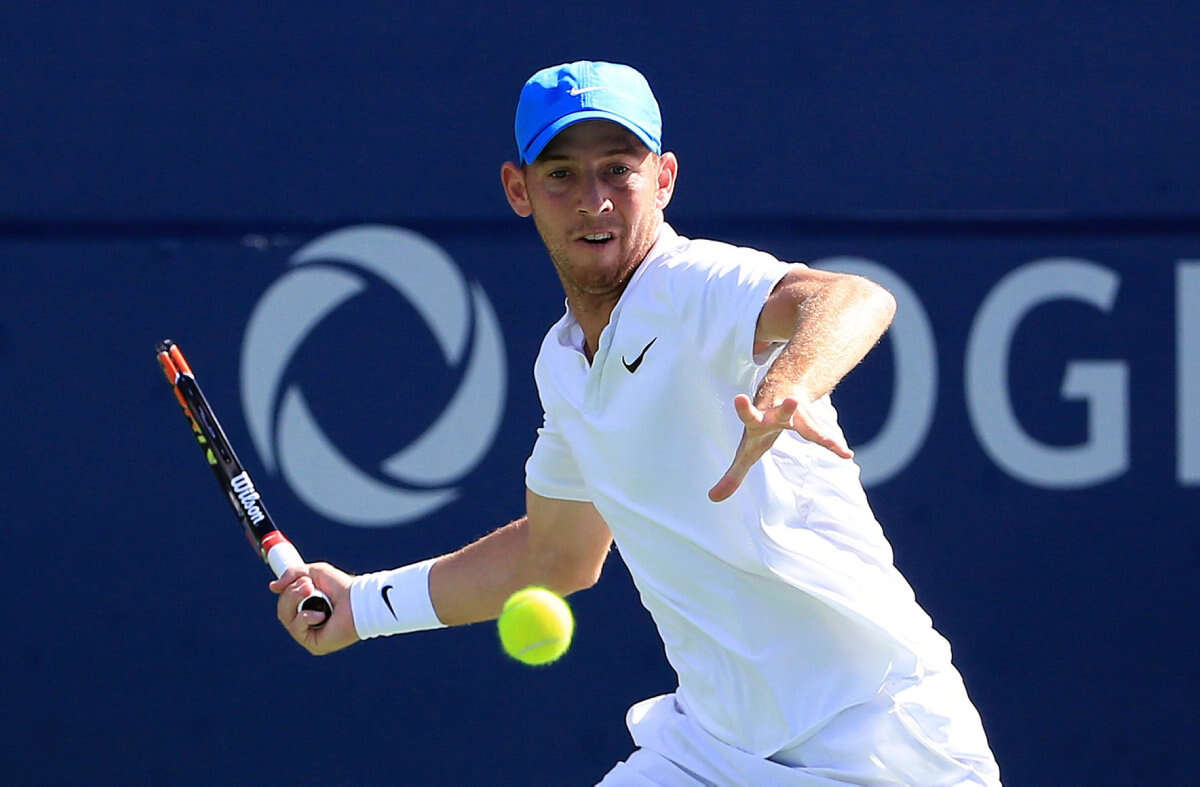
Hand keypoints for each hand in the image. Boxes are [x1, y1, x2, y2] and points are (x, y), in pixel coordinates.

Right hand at [269, 562, 357, 654]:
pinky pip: (297, 628)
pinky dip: (307, 617)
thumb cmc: (340, 586)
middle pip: (282, 609)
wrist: (357, 599)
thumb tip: (273, 587)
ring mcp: (309, 634)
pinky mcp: (313, 644)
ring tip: (311, 590)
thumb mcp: (314, 572)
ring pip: (286, 617)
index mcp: (307, 607)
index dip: (285, 592)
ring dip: (296, 599)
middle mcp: (307, 622)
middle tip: (308, 584)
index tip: (283, 583)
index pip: (285, 602)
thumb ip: (293, 575)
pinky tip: (322, 615)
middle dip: (291, 593)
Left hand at [707, 394, 852, 501]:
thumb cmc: (762, 428)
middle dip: (786, 408)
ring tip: (825, 432)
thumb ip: (733, 474)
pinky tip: (845, 455)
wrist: (788, 393)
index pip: (749, 414)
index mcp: (758, 421)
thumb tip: (712, 498)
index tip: (739, 397)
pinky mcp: (813, 424)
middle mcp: (779, 415)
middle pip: (782, 412)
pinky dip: (833, 446)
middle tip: (792, 400)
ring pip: (807, 421)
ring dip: (817, 429)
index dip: (744, 407)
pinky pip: (823, 437)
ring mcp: (799, 417)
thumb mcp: (747, 452)